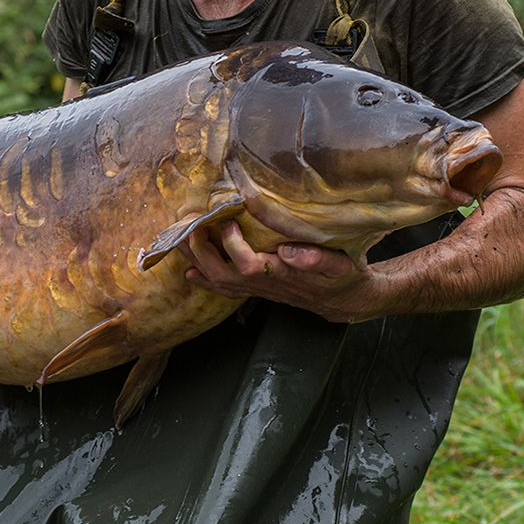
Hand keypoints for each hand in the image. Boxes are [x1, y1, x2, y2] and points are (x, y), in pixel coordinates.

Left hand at [182, 221, 381, 323]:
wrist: (342, 299)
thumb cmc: (341, 278)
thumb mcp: (339, 266)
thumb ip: (316, 259)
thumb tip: (289, 250)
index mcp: (283, 275)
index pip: (251, 265)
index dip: (234, 247)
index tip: (228, 224)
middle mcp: (266, 284)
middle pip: (225, 275)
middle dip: (204, 254)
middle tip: (191, 229)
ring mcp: (259, 289)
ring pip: (221, 282)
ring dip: (199, 264)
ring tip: (181, 245)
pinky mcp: (257, 290)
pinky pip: (225, 288)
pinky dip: (205, 281)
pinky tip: (190, 272)